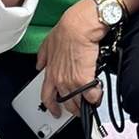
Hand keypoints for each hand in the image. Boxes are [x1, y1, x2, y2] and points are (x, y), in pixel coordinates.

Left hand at [37, 0, 104, 117]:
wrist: (79, 26)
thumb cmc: (66, 30)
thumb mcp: (48, 42)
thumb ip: (43, 56)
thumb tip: (39, 64)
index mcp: (50, 72)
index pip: (46, 96)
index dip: (51, 107)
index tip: (55, 111)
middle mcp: (59, 80)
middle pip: (65, 103)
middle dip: (72, 108)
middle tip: (79, 109)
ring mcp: (71, 82)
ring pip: (78, 103)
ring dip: (85, 105)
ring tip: (91, 103)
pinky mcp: (85, 81)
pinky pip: (91, 96)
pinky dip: (96, 98)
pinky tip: (98, 94)